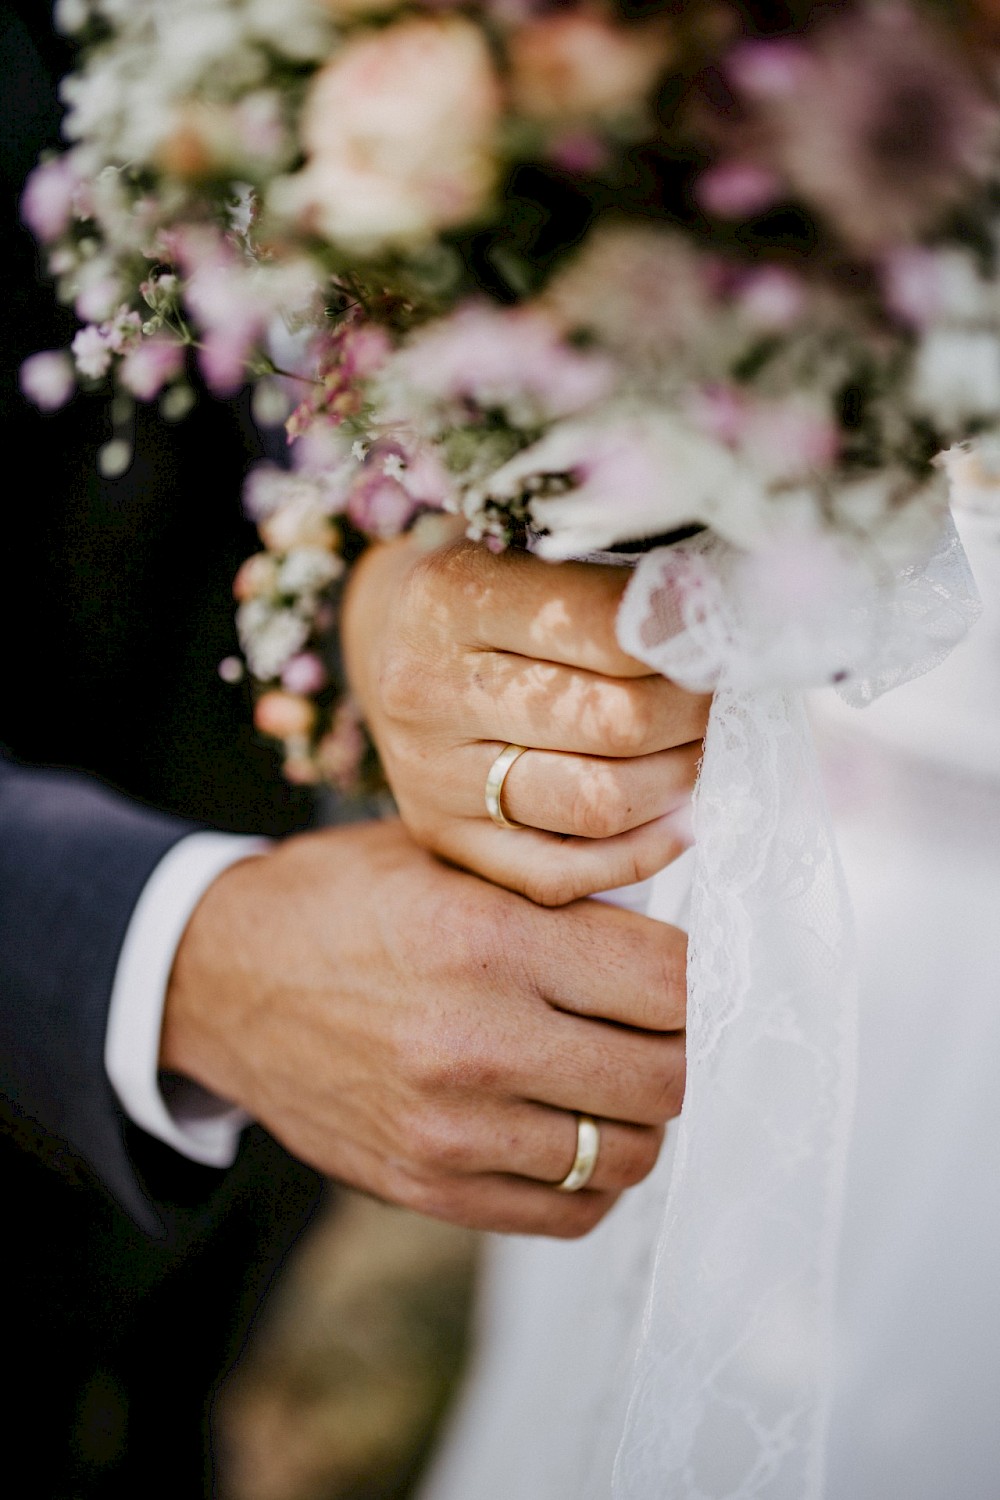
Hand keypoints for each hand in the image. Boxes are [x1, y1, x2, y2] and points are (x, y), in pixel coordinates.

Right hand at [161, 820, 684, 1236]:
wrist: (219, 978)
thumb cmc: (343, 901)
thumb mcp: (446, 859)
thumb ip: (557, 891)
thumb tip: (678, 917)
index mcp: (488, 939)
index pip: (669, 983)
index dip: (695, 976)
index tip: (681, 971)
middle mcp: (475, 1041)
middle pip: (664, 1077)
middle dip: (679, 1047)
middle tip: (657, 1025)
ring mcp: (449, 1129)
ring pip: (627, 1154)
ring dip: (639, 1115)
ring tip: (615, 1076)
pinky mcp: (426, 1188)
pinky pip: (569, 1212)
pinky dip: (592, 1177)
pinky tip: (572, 1128)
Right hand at [342, 529, 708, 906]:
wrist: (390, 641)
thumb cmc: (488, 582)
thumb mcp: (530, 541)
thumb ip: (610, 569)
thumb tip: (723, 610)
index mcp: (451, 595)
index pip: (613, 630)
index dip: (690, 637)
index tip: (726, 631)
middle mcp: (428, 690)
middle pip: (616, 723)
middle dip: (696, 711)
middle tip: (725, 691)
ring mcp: (430, 775)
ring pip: (598, 804)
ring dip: (681, 779)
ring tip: (705, 744)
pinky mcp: (442, 838)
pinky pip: (561, 874)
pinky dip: (641, 850)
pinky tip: (680, 814)